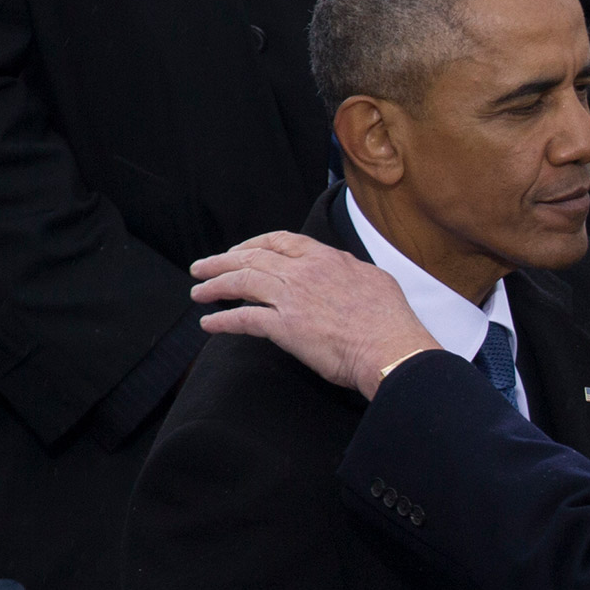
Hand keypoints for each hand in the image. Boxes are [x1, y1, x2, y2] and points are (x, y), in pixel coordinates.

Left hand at [189, 231, 438, 396]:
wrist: (391, 349)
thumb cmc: (390, 322)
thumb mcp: (374, 280)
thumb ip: (350, 270)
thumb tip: (344, 268)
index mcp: (326, 258)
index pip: (280, 241)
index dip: (254, 244)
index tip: (240, 251)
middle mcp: (303, 272)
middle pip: (251, 258)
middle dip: (221, 261)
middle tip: (202, 267)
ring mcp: (291, 298)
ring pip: (240, 283)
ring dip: (214, 286)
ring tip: (199, 292)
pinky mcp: (284, 328)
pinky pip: (243, 319)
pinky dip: (222, 321)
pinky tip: (209, 324)